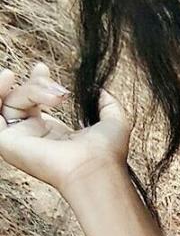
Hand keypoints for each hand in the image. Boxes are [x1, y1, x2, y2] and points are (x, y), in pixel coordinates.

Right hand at [0, 60, 131, 194]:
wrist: (96, 167)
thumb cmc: (106, 153)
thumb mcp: (113, 120)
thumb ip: (106, 103)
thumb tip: (100, 90)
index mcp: (52, 134)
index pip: (32, 102)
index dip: (35, 82)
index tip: (43, 68)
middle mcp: (32, 137)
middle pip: (20, 98)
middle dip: (35, 84)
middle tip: (59, 91)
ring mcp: (19, 140)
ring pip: (9, 101)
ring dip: (27, 90)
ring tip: (50, 95)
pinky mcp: (7, 143)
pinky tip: (9, 78)